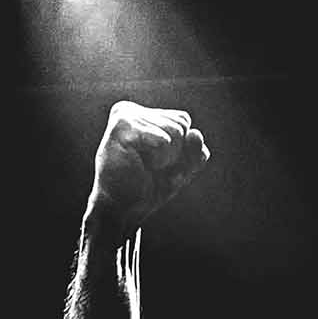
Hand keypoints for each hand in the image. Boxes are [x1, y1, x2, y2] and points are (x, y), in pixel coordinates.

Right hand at [87, 102, 209, 234]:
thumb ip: (195, 150)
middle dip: (175, 154)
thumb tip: (195, 133)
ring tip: (144, 166)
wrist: (123, 209)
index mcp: (143, 114)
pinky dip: (159, 160)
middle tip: (151, 168)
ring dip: (166, 159)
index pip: (183, 120)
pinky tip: (139, 165)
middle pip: (181, 124)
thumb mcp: (182, 168)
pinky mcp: (122, 126)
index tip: (158, 163)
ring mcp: (125, 115)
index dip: (181, 149)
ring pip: (175, 132)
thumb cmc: (149, 187)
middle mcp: (131, 109)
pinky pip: (163, 142)